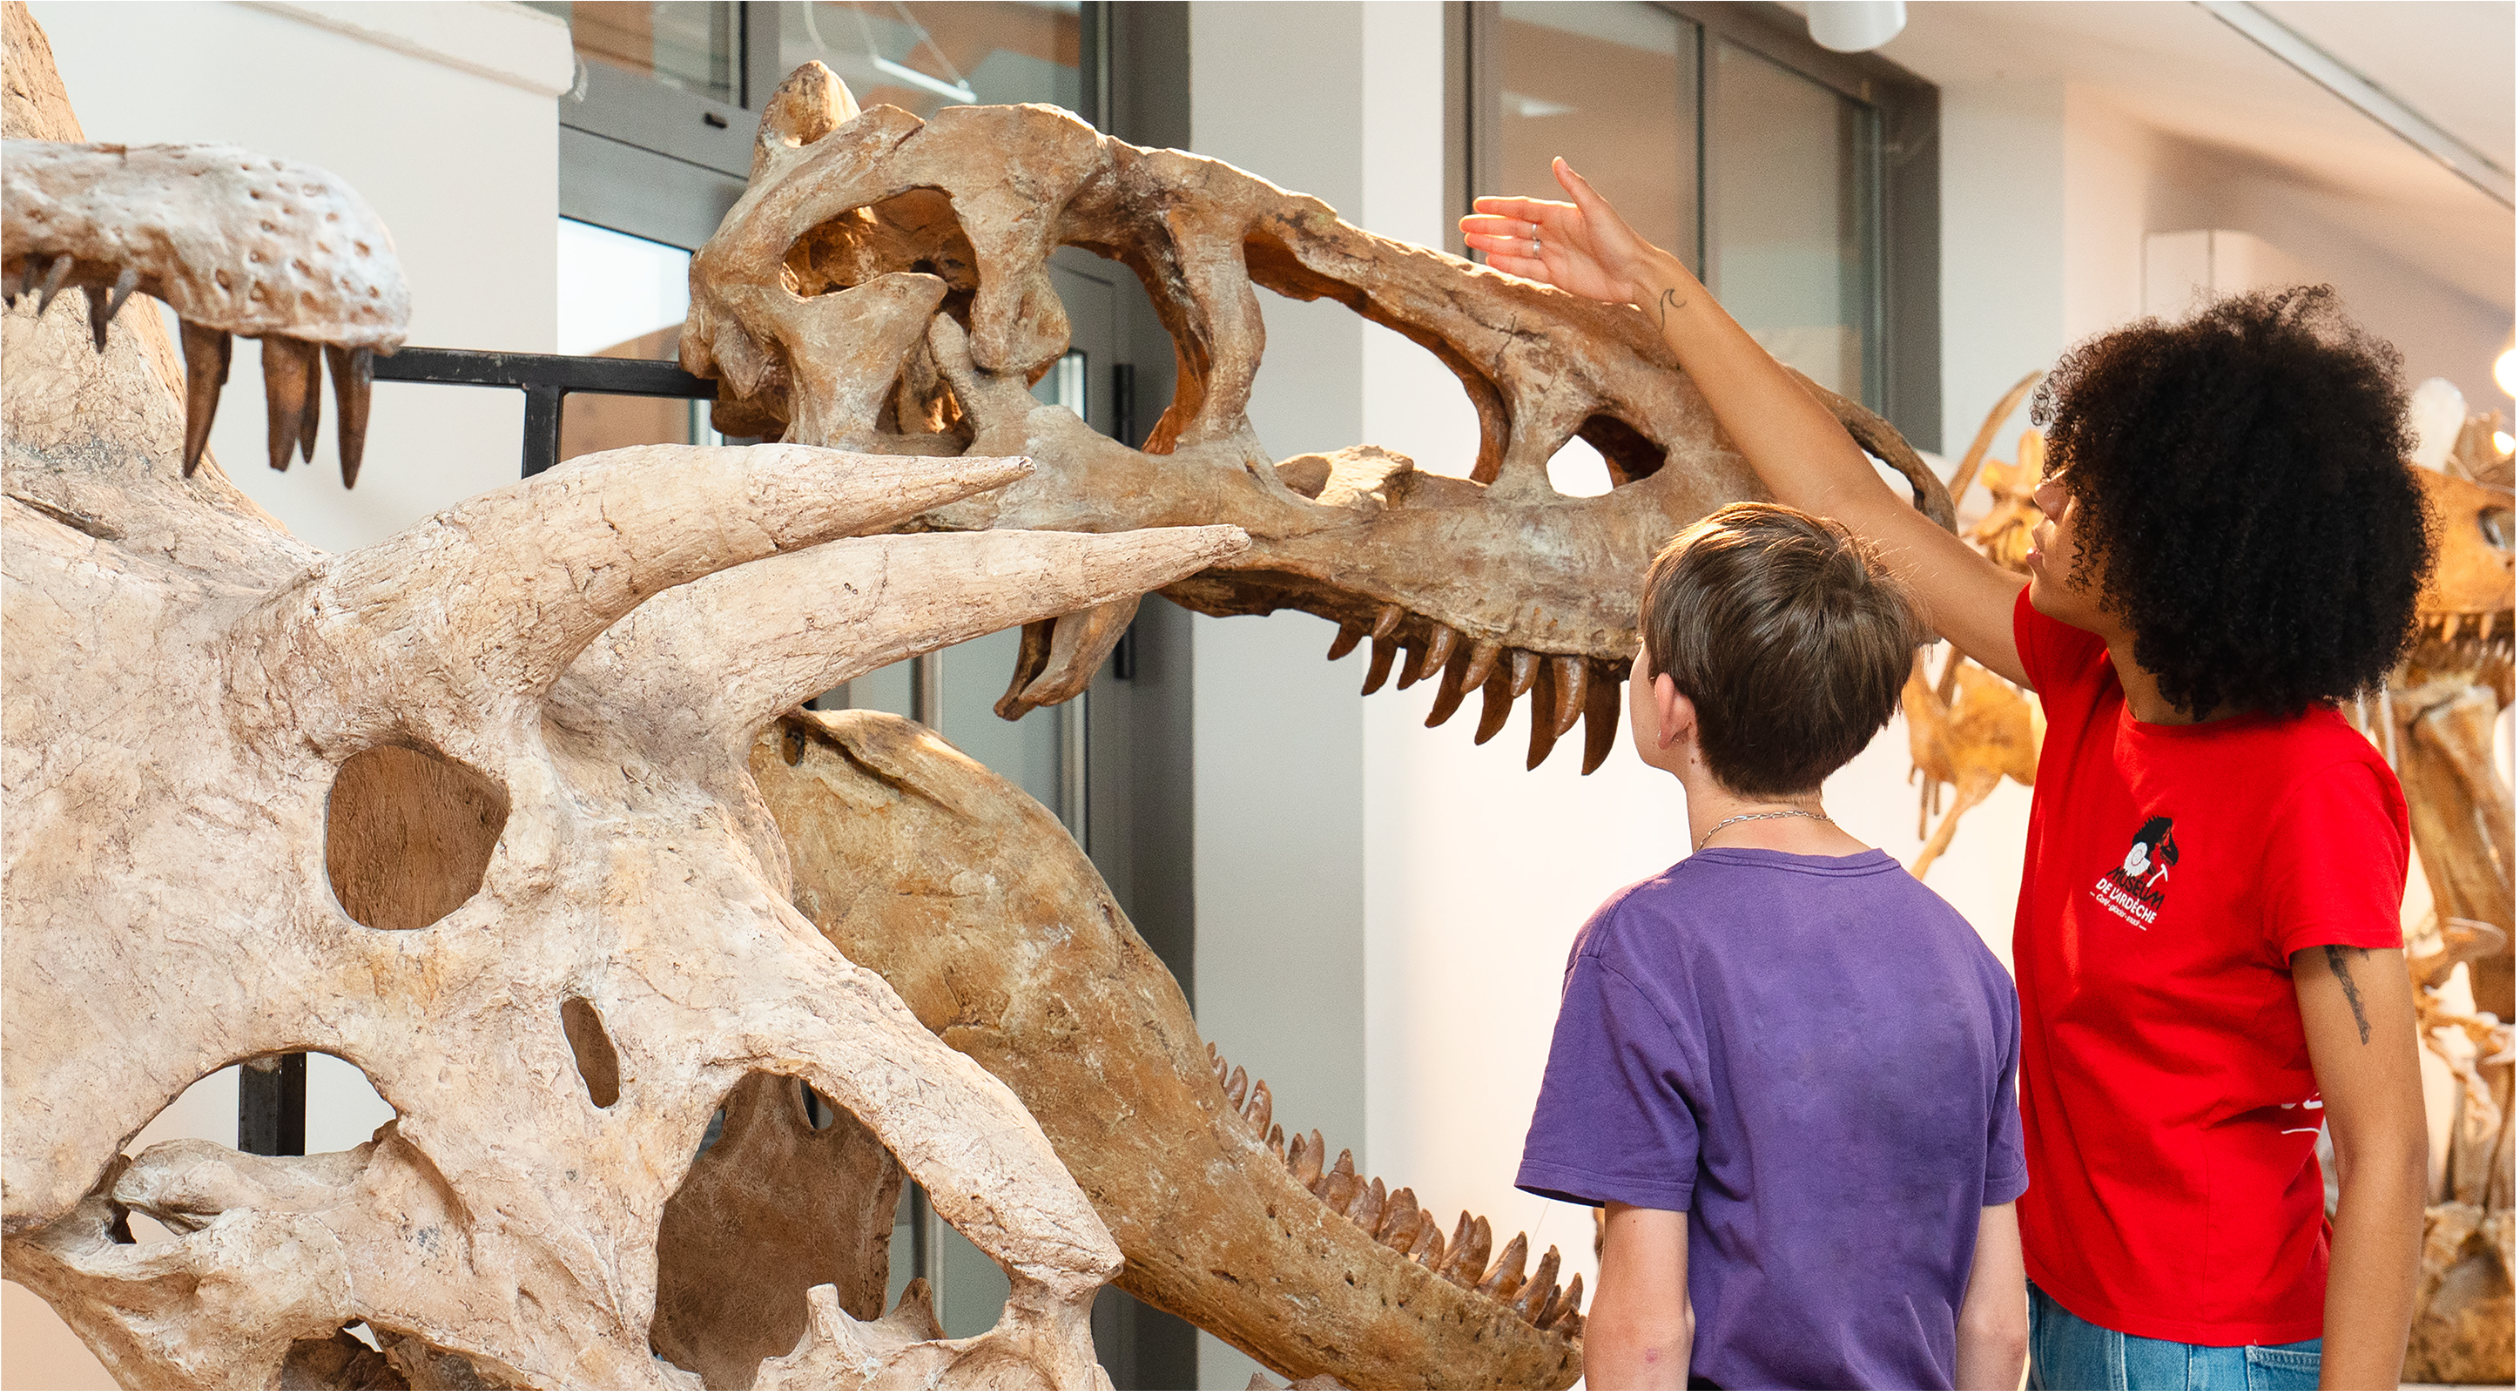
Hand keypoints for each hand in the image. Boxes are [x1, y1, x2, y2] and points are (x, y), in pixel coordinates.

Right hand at [1460, 157, 1672, 308]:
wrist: (1635, 274)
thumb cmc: (1620, 239)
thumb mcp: (1596, 209)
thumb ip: (1574, 186)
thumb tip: (1557, 160)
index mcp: (1560, 214)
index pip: (1522, 208)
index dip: (1499, 206)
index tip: (1477, 204)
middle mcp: (1554, 233)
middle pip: (1513, 229)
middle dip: (1488, 227)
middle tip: (1464, 226)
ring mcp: (1553, 255)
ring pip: (1516, 249)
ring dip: (1493, 245)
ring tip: (1470, 242)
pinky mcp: (1556, 277)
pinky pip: (1526, 270)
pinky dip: (1508, 266)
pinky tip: (1491, 261)